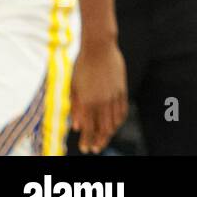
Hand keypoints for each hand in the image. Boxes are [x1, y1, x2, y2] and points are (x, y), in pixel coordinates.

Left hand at [70, 38, 127, 153]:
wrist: (99, 48)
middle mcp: (101, 101)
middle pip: (103, 128)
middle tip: (95, 148)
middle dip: (99, 140)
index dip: (87, 140)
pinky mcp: (122, 89)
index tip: (85, 148)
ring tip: (105, 139)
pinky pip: (123, 110)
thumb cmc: (82, 66)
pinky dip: (119, 120)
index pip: (88, 128)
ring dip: (110, 133)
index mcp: (87, 101)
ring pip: (114, 121)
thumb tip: (76, 127)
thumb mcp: (73, 87)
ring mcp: (113, 95)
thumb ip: (75, 108)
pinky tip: (115, 125)